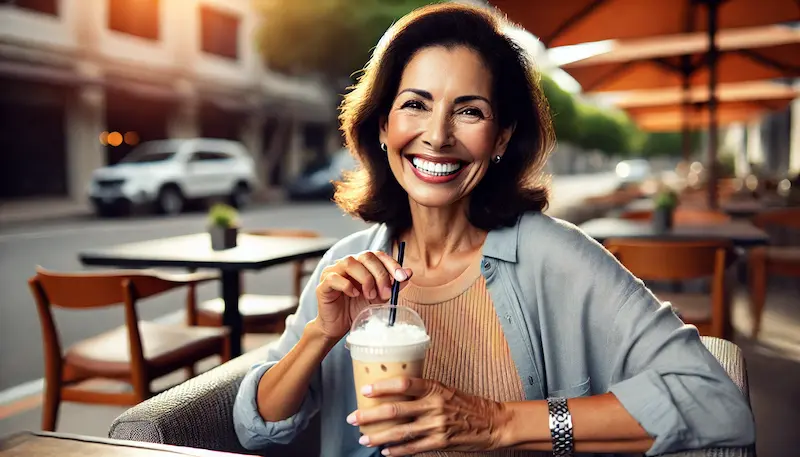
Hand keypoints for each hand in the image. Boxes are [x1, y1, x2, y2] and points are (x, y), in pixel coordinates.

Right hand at [314, 250, 412, 339]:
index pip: (377, 255)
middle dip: (380, 274)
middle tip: (385, 293)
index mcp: (361, 264)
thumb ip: (392, 285)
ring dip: (365, 278)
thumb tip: (408, 272)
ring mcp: (333, 272)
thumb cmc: (357, 309)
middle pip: (365, 256)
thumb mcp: (380, 298)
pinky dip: (347, 285)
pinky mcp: (323, 284)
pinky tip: (354, 295)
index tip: (402, 277)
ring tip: (370, 295)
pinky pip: (334, 278)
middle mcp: (347, 264)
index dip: (391, 263)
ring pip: (350, 262)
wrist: (338, 327)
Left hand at [347, 377, 511, 454]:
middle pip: (395, 410)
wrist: (492, 422)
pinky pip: (413, 448)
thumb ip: (423, 391)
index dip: (383, 386)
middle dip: (370, 415)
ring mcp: (436, 426)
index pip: (404, 384)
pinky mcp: (440, 442)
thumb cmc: (467, 404)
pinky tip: (385, 451)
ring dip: (379, 436)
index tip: (365, 389)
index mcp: (435, 388)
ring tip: (363, 438)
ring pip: (400, 432)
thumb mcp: (445, 390)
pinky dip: (397, 450)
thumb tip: (395, 391)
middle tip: (354, 417)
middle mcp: (434, 406)